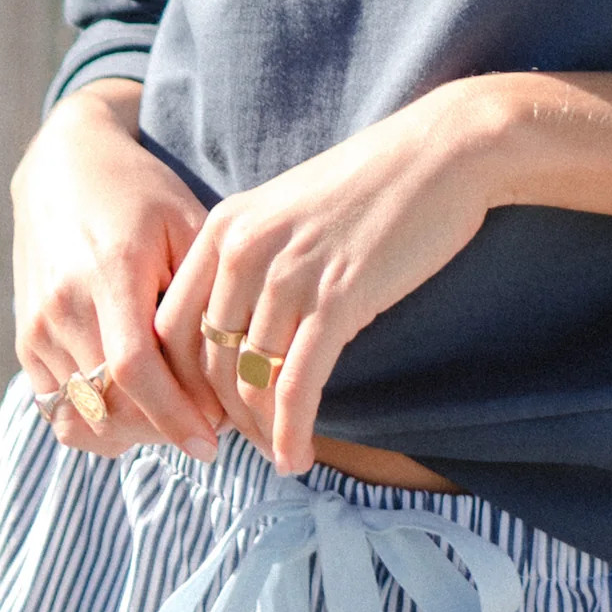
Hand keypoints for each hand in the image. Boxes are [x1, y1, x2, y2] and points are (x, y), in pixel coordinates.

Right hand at [12, 80, 224, 459]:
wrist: (62, 168)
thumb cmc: (141, 195)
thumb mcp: (186, 224)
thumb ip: (203, 295)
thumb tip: (228, 371)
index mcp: (110, 272)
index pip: (135, 369)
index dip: (174, 416)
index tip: (213, 443)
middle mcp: (63, 304)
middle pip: (109, 403)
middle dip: (162, 430)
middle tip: (207, 428)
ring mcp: (37, 327)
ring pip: (83, 416)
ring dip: (133, 432)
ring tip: (174, 418)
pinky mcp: (25, 341)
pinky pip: (58, 410)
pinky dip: (98, 424)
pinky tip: (137, 412)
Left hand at [155, 85, 490, 476]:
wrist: (443, 153)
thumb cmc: (371, 189)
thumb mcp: (287, 215)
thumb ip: (252, 264)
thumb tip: (236, 335)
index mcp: (223, 228)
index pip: (169, 325)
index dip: (177, 382)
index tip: (201, 412)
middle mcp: (243, 250)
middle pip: (204, 360)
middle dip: (217, 416)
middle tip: (240, 447)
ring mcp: (289, 275)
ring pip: (249, 380)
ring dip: (259, 432)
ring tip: (275, 456)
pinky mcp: (338, 300)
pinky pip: (298, 385)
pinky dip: (293, 431)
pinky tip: (299, 458)